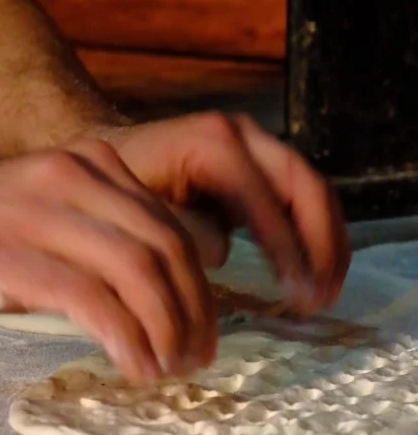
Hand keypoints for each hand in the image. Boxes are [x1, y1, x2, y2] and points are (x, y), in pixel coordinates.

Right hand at [0, 143, 217, 379]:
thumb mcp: (48, 219)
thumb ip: (104, 235)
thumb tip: (165, 291)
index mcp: (87, 163)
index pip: (169, 225)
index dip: (199, 287)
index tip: (204, 333)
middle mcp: (68, 174)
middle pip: (164, 247)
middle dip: (193, 311)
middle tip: (196, 359)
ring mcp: (33, 211)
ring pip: (135, 270)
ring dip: (165, 328)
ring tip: (168, 369)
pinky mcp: (2, 256)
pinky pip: (88, 299)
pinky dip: (124, 338)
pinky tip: (135, 368)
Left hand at [93, 113, 350, 312]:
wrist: (108, 153)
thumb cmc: (117, 187)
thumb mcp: (137, 210)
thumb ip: (181, 229)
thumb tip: (222, 252)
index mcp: (212, 143)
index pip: (264, 196)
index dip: (286, 246)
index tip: (297, 291)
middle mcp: (243, 137)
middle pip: (305, 186)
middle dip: (322, 245)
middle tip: (321, 297)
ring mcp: (257, 148)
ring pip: (313, 192)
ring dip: (328, 244)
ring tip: (326, 294)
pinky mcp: (262, 168)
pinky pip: (303, 199)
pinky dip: (316, 237)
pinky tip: (318, 275)